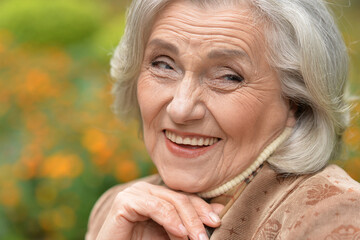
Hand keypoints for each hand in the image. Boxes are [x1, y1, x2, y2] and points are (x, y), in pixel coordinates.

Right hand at [96, 182, 223, 239]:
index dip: (203, 208)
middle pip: (180, 198)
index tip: (218, 222)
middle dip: (197, 217)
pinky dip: (169, 219)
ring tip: (197, 238)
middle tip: (206, 237)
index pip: (185, 197)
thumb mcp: (172, 234)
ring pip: (170, 202)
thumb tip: (219, 210)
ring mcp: (135, 192)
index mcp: (157, 195)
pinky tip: (180, 232)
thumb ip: (190, 223)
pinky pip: (154, 206)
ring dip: (187, 222)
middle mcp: (146, 190)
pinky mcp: (125, 201)